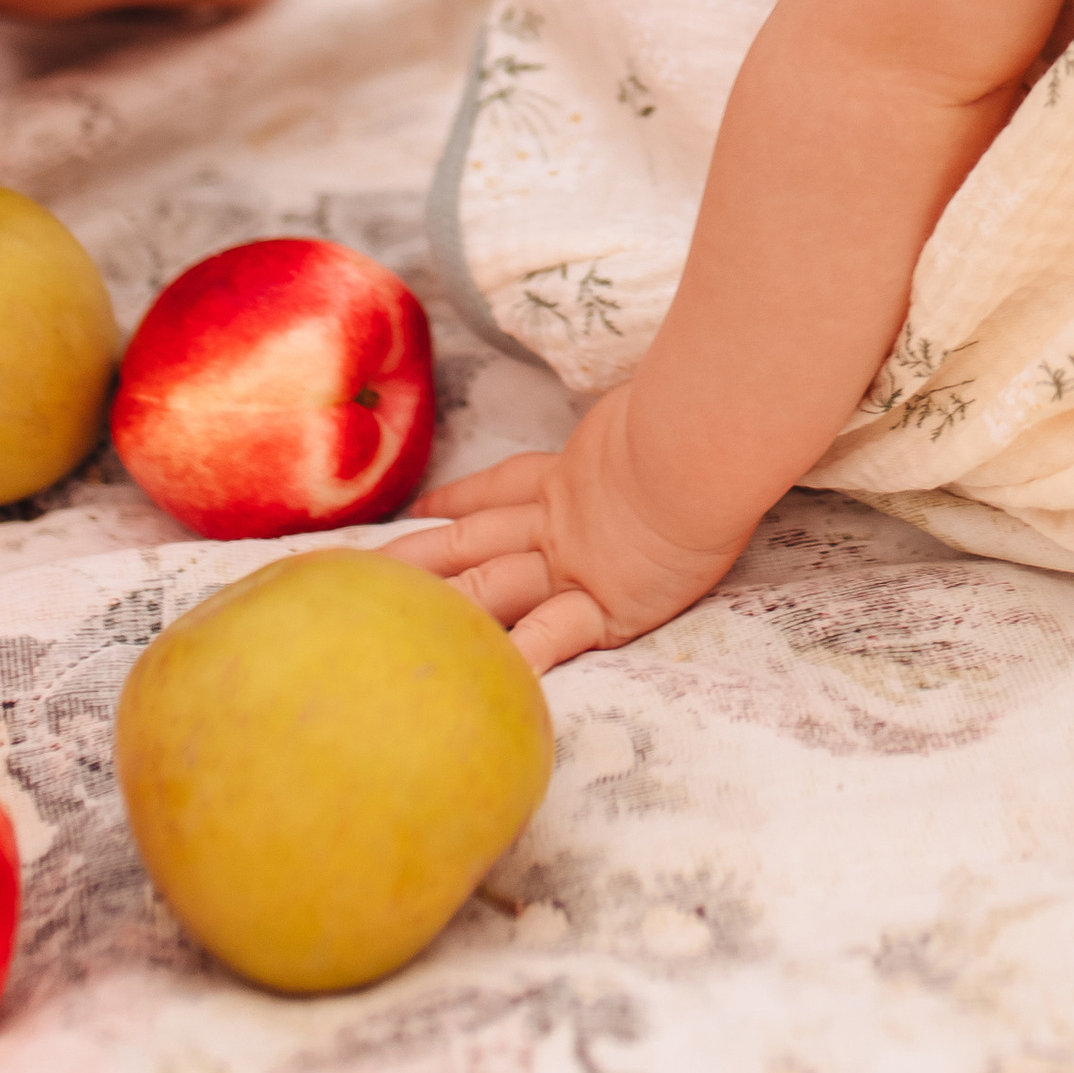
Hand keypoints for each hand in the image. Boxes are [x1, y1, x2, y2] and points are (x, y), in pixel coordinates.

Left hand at [386, 418, 745, 669]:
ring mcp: (573, 565)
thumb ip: (652, 409)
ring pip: (489, 586)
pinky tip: (489, 686)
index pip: (504, 486)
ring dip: (442, 605)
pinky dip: (520, 662)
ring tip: (393, 625)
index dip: (461, 495)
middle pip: (473, 539)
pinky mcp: (601, 606)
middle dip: (422, 556)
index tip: (425, 506)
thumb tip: (670, 386)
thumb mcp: (662, 404)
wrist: (701, 452)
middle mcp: (561, 523)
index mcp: (574, 476)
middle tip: (371, 571)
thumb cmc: (694, 419)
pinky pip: (549, 638)